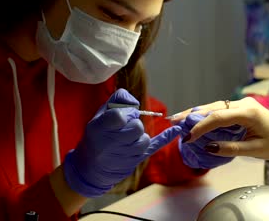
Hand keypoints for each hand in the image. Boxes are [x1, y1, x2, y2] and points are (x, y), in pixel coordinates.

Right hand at [63, 89, 182, 197]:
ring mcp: (125, 155)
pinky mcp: (136, 160)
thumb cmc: (96, 135)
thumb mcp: (99, 115)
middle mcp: (112, 144)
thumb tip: (135, 102)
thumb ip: (117, 101)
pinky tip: (176, 129)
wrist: (91, 167)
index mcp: (100, 128)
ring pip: (144, 138)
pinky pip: (154, 147)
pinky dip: (166, 138)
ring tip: (129, 136)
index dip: (124, 113)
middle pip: (137, 127)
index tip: (120, 116)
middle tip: (125, 127)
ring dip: (139, 134)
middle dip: (134, 123)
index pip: (120, 116)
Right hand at [181, 97, 268, 164]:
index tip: (189, 137)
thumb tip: (208, 147)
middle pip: (212, 107)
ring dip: (196, 114)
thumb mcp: (255, 150)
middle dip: (191, 115)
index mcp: (248, 112)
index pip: (218, 117)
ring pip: (213, 106)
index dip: (201, 127)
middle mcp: (242, 103)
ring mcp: (240, 104)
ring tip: (177, 120)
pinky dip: (205, 115)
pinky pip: (219, 110)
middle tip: (173, 121)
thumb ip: (231, 148)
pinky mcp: (239, 108)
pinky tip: (193, 120)